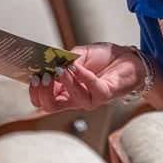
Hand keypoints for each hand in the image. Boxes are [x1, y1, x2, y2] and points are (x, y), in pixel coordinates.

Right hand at [29, 43, 146, 111]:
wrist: (129, 58)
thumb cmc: (103, 59)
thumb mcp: (77, 55)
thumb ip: (62, 59)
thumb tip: (47, 61)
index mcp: (65, 92)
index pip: (42, 101)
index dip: (35, 92)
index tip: (33, 76)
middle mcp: (75, 99)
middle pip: (50, 107)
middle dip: (44, 91)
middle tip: (45, 76)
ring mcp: (90, 99)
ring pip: (70, 98)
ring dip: (63, 81)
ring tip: (61, 67)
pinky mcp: (105, 94)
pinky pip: (91, 88)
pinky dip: (82, 75)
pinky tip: (77, 65)